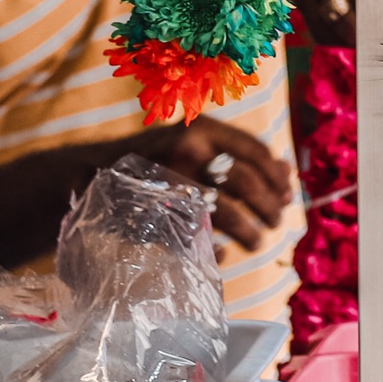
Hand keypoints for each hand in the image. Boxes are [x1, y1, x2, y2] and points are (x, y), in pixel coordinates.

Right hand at [126, 118, 293, 249]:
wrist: (95, 170)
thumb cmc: (158, 156)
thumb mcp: (197, 141)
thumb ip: (238, 152)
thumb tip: (287, 170)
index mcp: (203, 128)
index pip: (253, 150)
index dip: (275, 175)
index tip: (287, 195)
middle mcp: (188, 150)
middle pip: (243, 180)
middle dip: (267, 205)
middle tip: (276, 222)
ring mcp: (171, 181)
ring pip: (224, 210)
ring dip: (248, 230)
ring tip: (258, 242)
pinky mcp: (157, 211)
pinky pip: (196, 235)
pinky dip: (215, 248)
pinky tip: (224, 253)